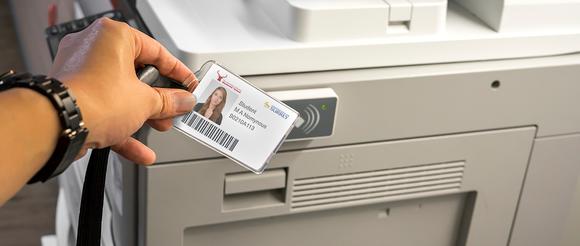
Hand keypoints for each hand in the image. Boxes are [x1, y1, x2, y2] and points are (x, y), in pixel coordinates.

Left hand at [49, 17, 197, 163]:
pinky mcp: (74, 96)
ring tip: (159, 126)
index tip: (187, 84)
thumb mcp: (145, 101)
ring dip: (142, 113)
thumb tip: (182, 100)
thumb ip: (169, 101)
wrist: (57, 124)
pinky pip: (105, 108)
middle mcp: (93, 49)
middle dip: (158, 98)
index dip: (177, 72)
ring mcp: (81, 73)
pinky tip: (139, 149)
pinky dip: (122, 126)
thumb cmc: (93, 99)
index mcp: (113, 36)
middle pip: (137, 73)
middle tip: (173, 108)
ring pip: (120, 93)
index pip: (156, 51)